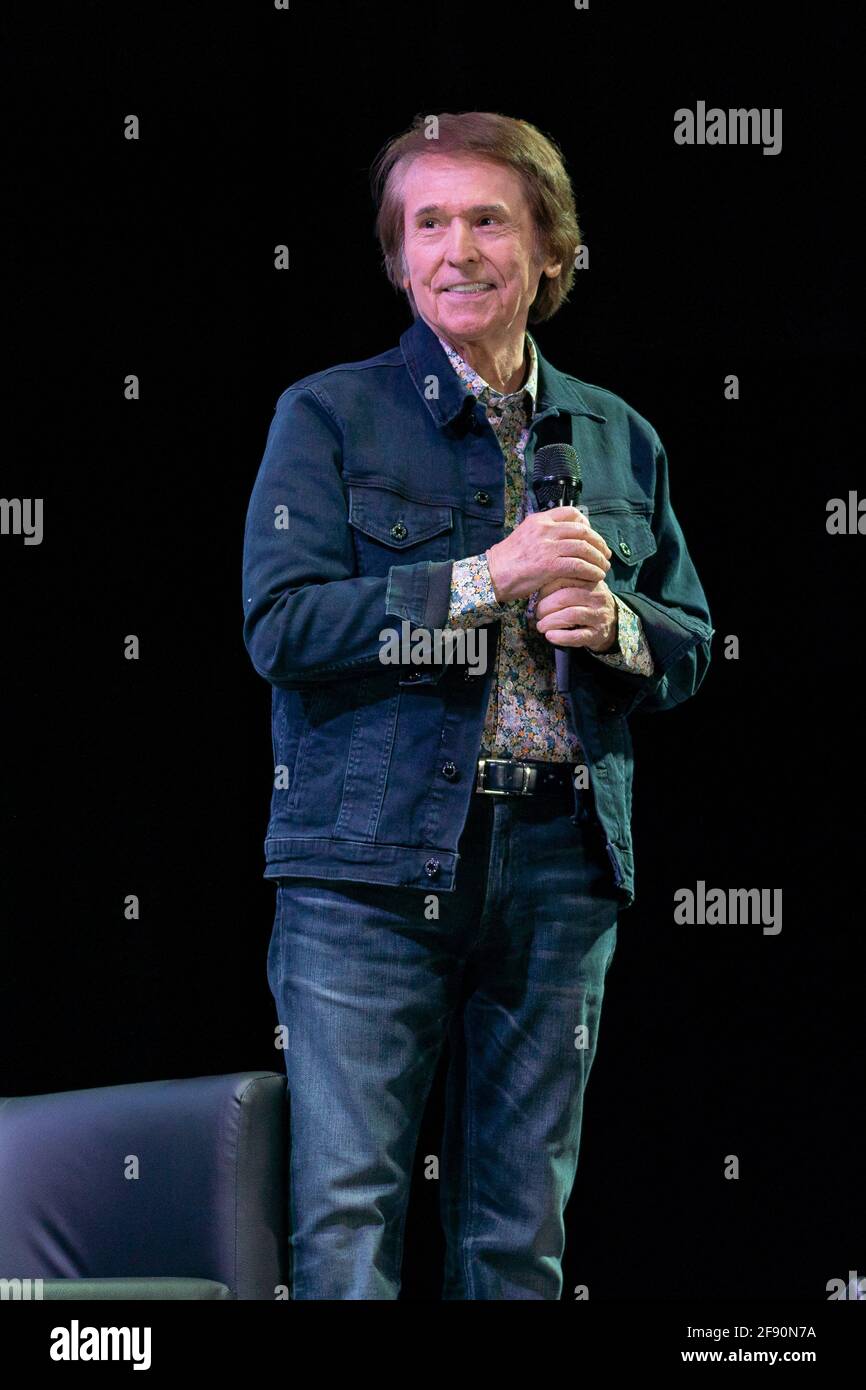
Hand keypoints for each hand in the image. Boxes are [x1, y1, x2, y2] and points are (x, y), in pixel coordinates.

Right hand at [487, 507, 610, 603]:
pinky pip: (579, 565)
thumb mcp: (525, 535)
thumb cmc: (507, 560)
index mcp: (539, 519)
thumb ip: (544, 533)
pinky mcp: (550, 565)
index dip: (587, 523)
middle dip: (598, 542)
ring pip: (584, 547)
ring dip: (598, 558)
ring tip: (603, 567)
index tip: (591, 535)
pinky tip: (595, 576)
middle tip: (605, 553)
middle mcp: (545, 529)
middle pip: (582, 530)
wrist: (492, 574)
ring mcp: (548, 546)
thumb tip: (563, 537)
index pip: (571, 512)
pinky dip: (591, 570)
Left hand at [530, 579, 618, 652]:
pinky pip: (577, 636)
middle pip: (566, 597)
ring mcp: (599, 615)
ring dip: (550, 621)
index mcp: (590, 580)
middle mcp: (597, 596)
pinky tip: (550, 636)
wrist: (611, 623)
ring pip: (571, 615)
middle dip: (545, 606)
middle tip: (537, 613)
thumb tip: (535, 586)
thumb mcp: (580, 587)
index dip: (546, 588)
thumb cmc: (586, 603)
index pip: (564, 578)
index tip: (537, 597)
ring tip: (541, 626)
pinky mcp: (597, 634)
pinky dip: (560, 637)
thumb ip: (562, 583)